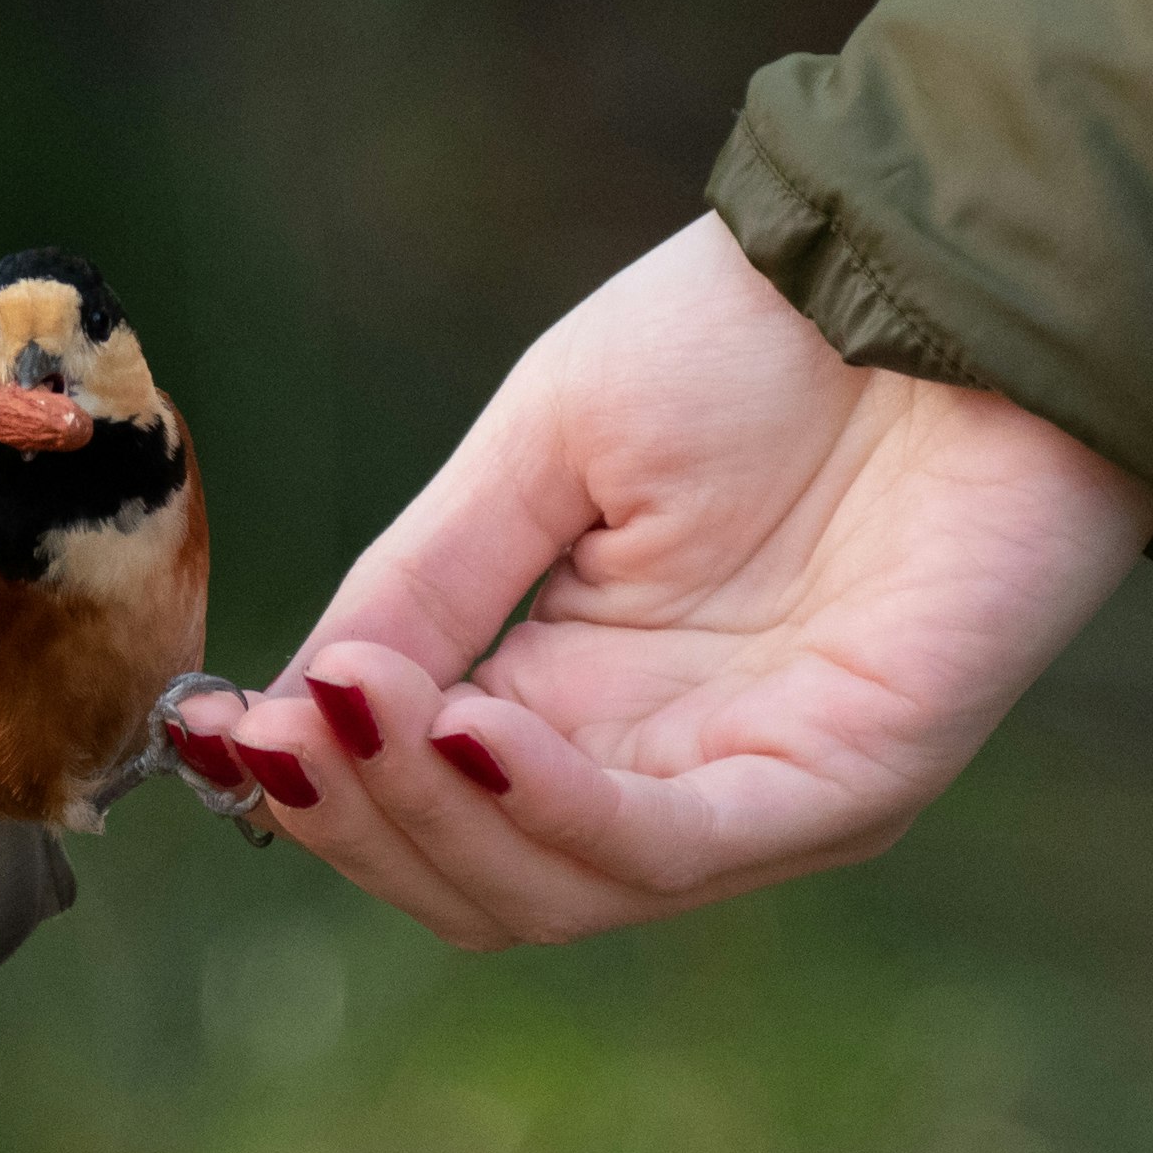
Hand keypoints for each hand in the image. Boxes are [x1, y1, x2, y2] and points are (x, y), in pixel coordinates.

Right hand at [177, 215, 1152, 947]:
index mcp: (577, 690)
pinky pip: (671, 847)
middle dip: (355, 819)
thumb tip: (290, 707)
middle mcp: (661, 763)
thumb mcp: (545, 448)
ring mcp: (757, 787)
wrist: (940, 260)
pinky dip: (552, 808)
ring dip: (427, 815)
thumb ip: (430, 582)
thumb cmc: (762, 332)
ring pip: (552, 892)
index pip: (423, 803)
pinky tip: (467, 730)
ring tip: (352, 711)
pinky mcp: (851, 782)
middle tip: (278, 731)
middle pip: (475, 881)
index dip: (311, 786)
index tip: (213, 731)